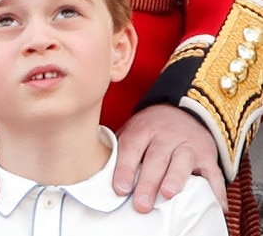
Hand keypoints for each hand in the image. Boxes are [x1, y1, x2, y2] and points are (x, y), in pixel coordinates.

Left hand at [113, 104, 227, 212]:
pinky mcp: (207, 154)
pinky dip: (216, 190)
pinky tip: (217, 205)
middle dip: (148, 182)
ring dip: (175, 178)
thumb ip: (119, 149)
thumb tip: (99, 173)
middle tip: (141, 204)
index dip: (125, 168)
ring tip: (168, 194)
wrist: (181, 110)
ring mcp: (187, 144)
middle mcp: (166, 134)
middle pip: (156, 158)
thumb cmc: (149, 130)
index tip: (120, 189)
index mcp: (143, 129)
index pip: (131, 148)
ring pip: (182, 161)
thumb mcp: (131, 131)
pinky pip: (213, 172)